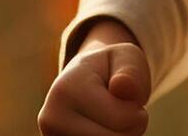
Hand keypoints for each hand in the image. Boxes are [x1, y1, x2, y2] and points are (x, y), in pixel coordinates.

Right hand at [38, 20, 150, 134]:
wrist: (83, 82)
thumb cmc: (111, 70)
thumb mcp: (126, 58)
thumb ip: (130, 71)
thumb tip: (122, 87)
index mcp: (65, 90)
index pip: (122, 120)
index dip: (137, 112)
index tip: (125, 98)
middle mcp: (50, 120)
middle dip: (129, 130)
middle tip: (121, 112)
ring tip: (109, 122)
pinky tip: (101, 132)